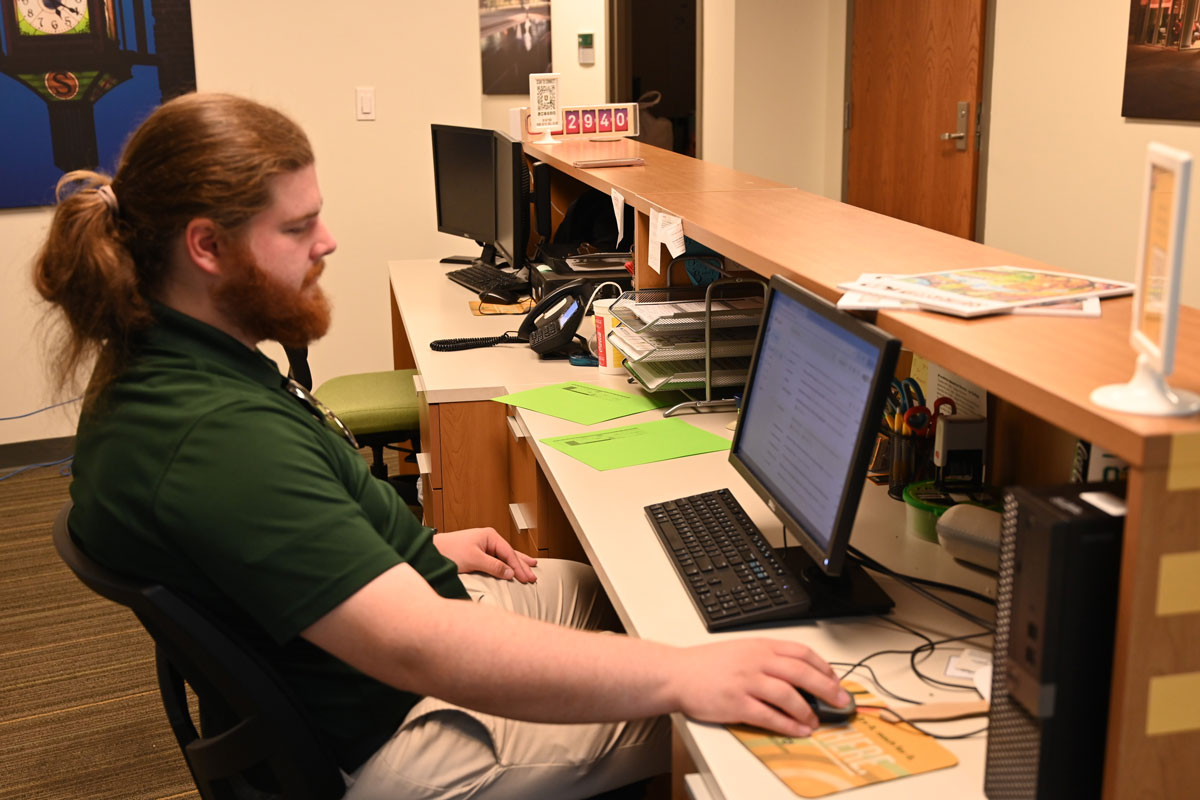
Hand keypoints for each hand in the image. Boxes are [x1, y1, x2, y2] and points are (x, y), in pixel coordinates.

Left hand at [433, 527, 537, 582]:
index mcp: (489, 536)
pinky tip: (512, 568)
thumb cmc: (449, 551)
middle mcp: (488, 539)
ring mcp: (483, 546)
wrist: (432, 551)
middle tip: (533, 578)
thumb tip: (510, 573)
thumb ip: (493, 566)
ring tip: (531, 567)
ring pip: (505, 557)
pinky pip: (497, 560)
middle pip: (510, 554)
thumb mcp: (473, 559)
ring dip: (516, 565)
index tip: (526, 578)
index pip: (509, 553)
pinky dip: (506, 565)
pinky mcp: (478, 554)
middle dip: (522, 566)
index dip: (518, 567)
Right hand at [672, 638, 848, 737]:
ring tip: (816, 721)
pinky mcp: (736, 704)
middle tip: (840, 701)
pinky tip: (798, 730)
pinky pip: (769, 716)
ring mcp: (747, 682)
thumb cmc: (707, 664)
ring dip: (807, 710)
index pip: (801, 653)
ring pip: (788, 695)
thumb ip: (767, 657)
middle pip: (801, 673)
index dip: (823, 667)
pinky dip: (788, 725)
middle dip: (826, 689)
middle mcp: (756, 661)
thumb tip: (797, 673)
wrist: (677, 673)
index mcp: (760, 646)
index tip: (834, 679)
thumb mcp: (741, 649)